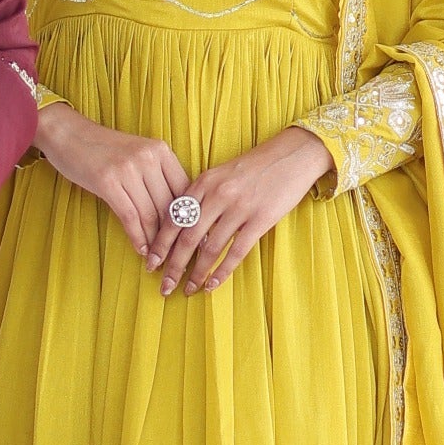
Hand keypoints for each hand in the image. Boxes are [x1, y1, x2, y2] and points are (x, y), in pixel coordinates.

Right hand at [32, 102, 189, 257]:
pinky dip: (137, 237)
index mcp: (161, 151)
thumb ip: (158, 177)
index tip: (192, 240)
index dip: (190, 219)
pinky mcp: (107, 181)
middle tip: (175, 258)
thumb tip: (176, 215)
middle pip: (168, 206)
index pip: (185, 191)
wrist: (68, 134)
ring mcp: (128, 168)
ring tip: (157, 259)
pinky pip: (130, 216)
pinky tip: (140, 250)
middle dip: (172, 237)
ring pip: (150, 214)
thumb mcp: (138, 155)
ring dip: (155, 242)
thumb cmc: (103, 149)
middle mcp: (148, 158)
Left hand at [149, 126, 331, 295]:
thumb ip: (201, 196)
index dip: (160, 244)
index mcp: (203, 182)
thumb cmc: (255, 167)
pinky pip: (236, 252)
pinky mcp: (260, 219)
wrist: (292, 154)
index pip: (173, 218)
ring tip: (187, 290)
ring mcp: (239, 208)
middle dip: (173, 266)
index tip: (151, 263)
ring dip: (196, 274)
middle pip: (187, 238)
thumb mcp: (220, 174)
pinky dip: (222, 271)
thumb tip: (183, 229)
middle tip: (163, 286)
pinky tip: (212, 285)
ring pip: (210, 249)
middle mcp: (217, 195)